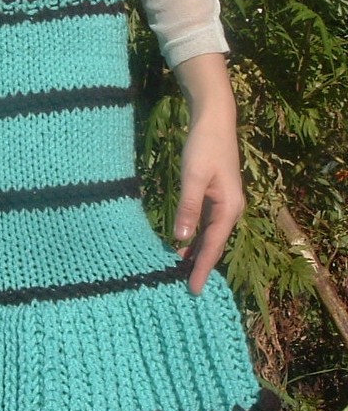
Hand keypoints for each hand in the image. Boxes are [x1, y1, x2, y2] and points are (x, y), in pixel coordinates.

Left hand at [172, 54, 244, 294]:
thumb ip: (188, 207)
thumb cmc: (203, 146)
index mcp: (229, 207)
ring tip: (180, 271)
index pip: (213, 245)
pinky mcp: (215, 196)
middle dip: (200, 265)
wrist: (214, 120)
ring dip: (196, 252)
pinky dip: (195, 236)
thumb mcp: (192, 176)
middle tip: (184, 287)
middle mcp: (230, 209)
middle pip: (213, 244)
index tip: (193, 290)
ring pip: (209, 235)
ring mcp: (224, 203)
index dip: (202, 268)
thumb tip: (181, 238)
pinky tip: (183, 244)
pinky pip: (205, 224)